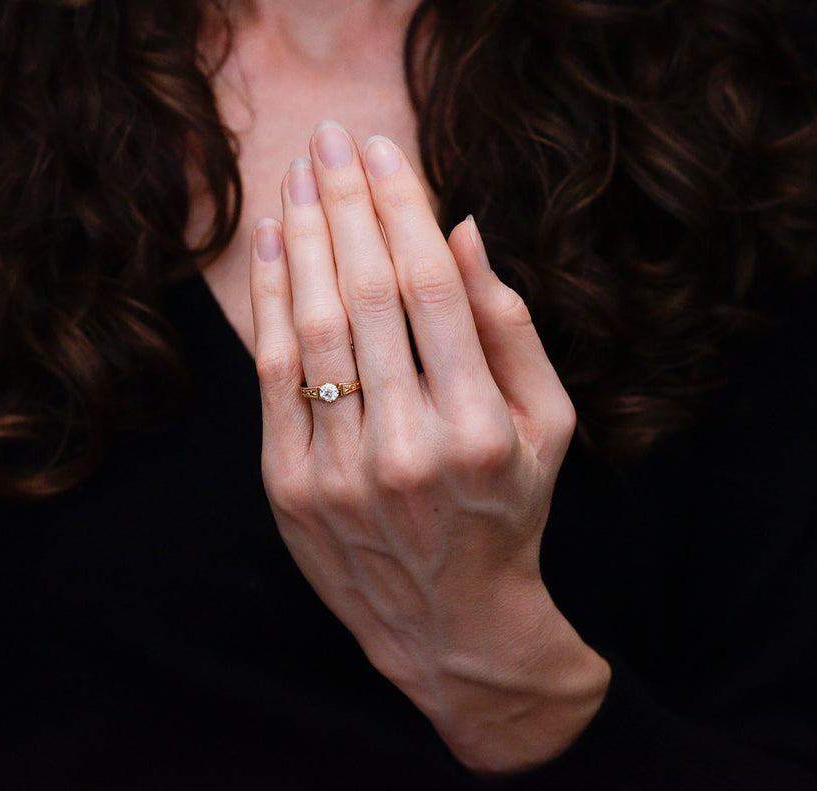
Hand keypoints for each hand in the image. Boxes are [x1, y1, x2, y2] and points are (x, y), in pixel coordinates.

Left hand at [248, 121, 609, 773]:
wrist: (448, 623)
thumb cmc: (508, 511)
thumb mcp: (547, 425)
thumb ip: (511, 327)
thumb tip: (464, 230)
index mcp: (480, 427)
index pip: (431, 289)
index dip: (404, 209)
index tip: (387, 151)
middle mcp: (407, 448)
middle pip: (366, 295)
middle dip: (348, 203)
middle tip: (334, 140)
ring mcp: (340, 472)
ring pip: (312, 328)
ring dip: (304, 239)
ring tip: (299, 177)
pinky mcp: (290, 488)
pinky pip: (273, 376)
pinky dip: (269, 303)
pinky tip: (273, 247)